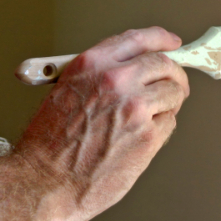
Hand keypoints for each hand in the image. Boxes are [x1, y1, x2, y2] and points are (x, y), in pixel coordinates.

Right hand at [15, 27, 189, 220]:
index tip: (172, 43)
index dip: (161, 39)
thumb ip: (100, 75)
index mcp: (93, 64)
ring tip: (154, 115)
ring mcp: (135, 108)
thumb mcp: (67, 90)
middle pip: (164, 65)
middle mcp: (116, 80)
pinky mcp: (147, 136)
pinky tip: (142, 137)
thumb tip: (131, 70)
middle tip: (176, 84)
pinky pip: (169, 122)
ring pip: (173, 93)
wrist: (44, 182)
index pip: (139, 39)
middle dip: (174, 74)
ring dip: (169, 103)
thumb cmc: (49, 144)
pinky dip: (162, 128)